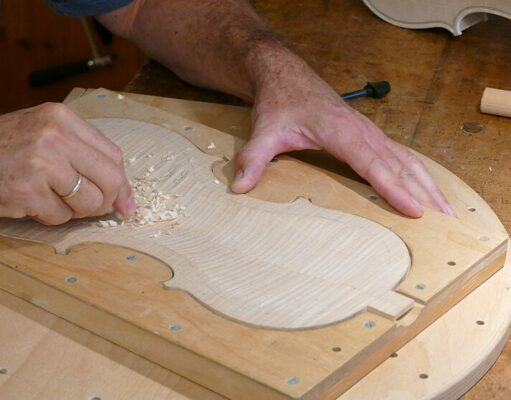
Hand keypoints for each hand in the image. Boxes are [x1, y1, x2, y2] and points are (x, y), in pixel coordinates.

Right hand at [0, 102, 134, 223]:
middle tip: (93, 210)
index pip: (113, 154)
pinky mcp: (27, 191)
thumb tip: (119, 191)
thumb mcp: (34, 132)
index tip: (125, 202)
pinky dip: (48, 218)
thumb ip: (75, 152)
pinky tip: (26, 203)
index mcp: (60, 117)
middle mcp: (55, 135)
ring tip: (47, 200)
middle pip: (110, 179)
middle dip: (107, 202)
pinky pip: (60, 217)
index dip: (121, 183)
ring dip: (74, 212)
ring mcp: (42, 163)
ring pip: (89, 202)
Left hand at [231, 55, 454, 217]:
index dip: (394, 188)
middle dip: (425, 193)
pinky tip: (430, 190)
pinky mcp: (370, 136)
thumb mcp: (263, 131)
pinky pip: (401, 156)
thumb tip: (239, 186)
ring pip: (407, 160)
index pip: (373, 165)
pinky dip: (419, 174)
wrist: (285, 77)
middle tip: (445, 222)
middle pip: (401, 165)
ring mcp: (370, 133)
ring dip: (429, 185)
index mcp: (342, 133)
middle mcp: (363, 132)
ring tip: (448, 212)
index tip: (414, 209)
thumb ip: (252, 159)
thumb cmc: (279, 103)